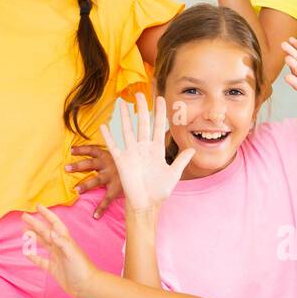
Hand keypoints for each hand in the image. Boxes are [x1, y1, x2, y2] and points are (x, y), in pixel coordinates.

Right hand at [21, 203, 99, 297]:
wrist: (87, 287)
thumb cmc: (82, 269)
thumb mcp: (72, 254)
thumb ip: (62, 242)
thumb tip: (51, 231)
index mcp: (66, 240)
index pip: (55, 224)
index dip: (47, 214)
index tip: (38, 206)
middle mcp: (60, 247)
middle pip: (45, 232)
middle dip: (35, 223)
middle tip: (24, 216)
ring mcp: (57, 257)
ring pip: (43, 244)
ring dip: (34, 236)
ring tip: (24, 230)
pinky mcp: (54, 268)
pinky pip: (41, 260)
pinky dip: (34, 256)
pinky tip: (27, 253)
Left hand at [66, 143, 122, 218]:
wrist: (142, 172)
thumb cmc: (123, 165)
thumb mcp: (115, 156)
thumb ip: (103, 156)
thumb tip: (86, 154)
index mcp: (106, 156)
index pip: (92, 150)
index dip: (82, 150)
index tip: (71, 151)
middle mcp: (108, 165)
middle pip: (91, 164)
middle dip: (78, 166)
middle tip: (67, 168)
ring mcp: (112, 177)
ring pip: (97, 180)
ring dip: (86, 185)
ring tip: (76, 190)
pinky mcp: (117, 189)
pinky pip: (108, 199)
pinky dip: (101, 208)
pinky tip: (95, 215)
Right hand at [100, 92, 193, 213]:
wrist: (147, 204)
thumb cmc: (159, 190)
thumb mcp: (174, 174)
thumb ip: (182, 160)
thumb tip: (193, 149)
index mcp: (156, 150)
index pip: (158, 126)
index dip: (159, 113)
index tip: (161, 98)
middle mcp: (143, 148)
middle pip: (142, 124)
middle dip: (141, 108)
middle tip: (139, 94)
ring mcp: (132, 153)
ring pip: (127, 130)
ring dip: (124, 117)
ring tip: (121, 102)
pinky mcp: (122, 161)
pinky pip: (113, 146)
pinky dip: (108, 137)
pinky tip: (104, 126)